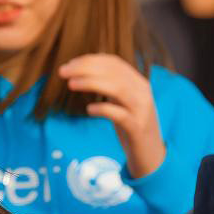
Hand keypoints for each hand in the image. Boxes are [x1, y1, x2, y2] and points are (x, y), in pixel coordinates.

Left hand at [58, 54, 165, 177]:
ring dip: (91, 83)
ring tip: (70, 84)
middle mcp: (142, 92)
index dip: (90, 60)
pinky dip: (103, 109)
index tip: (70, 63)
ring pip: (118, 88)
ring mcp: (141, 110)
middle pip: (113, 72)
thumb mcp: (121, 101)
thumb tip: (84, 70)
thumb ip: (110, 85)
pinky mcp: (137, 128)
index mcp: (137, 82)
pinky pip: (120, 114)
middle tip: (62, 71)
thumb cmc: (131, 124)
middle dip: (85, 68)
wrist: (151, 153)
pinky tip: (89, 110)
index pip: (114, 62)